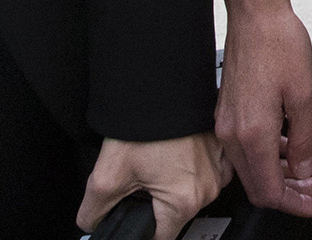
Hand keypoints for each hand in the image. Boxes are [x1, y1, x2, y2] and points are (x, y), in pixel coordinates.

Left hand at [77, 133, 227, 237]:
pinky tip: (172, 153)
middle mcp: (208, 188)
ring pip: (191, 193)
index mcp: (185, 201)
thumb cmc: (143, 125)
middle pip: (176, 214)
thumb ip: (93, 212)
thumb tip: (91, 223)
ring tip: (156, 161)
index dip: (142, 229)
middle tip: (141, 177)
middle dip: (156, 202)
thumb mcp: (106, 176)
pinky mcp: (221, 151)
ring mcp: (219, 168)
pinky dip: (190, 168)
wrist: (160, 87)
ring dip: (174, 184)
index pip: (161, 237)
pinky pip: (206, 173)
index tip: (134, 212)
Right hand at [214, 6, 311, 217]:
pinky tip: (296, 145)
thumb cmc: (278, 43)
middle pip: (261, 184)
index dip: (296, 204)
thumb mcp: (303, 95)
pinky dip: (274, 152)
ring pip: (256, 166)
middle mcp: (233, 133)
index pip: (270, 191)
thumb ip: (304, 140)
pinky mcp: (229, 112)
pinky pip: (249, 147)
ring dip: (287, 170)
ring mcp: (228, 123)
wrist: (255, 13)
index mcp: (252, 133)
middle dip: (295, 190)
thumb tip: (305, 169)